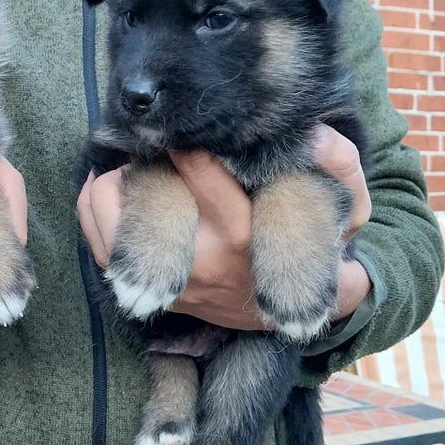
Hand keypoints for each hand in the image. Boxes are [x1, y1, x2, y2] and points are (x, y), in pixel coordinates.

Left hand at [76, 123, 371, 330]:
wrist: (298, 314)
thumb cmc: (313, 246)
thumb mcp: (346, 206)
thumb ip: (341, 163)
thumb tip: (314, 131)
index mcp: (242, 229)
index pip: (196, 166)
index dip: (180, 138)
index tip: (180, 130)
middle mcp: (199, 259)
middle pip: (135, 193)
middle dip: (134, 162)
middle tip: (146, 152)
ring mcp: (171, 281)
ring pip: (106, 221)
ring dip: (108, 186)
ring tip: (128, 173)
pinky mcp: (152, 295)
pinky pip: (102, 250)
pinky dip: (98, 215)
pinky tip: (114, 197)